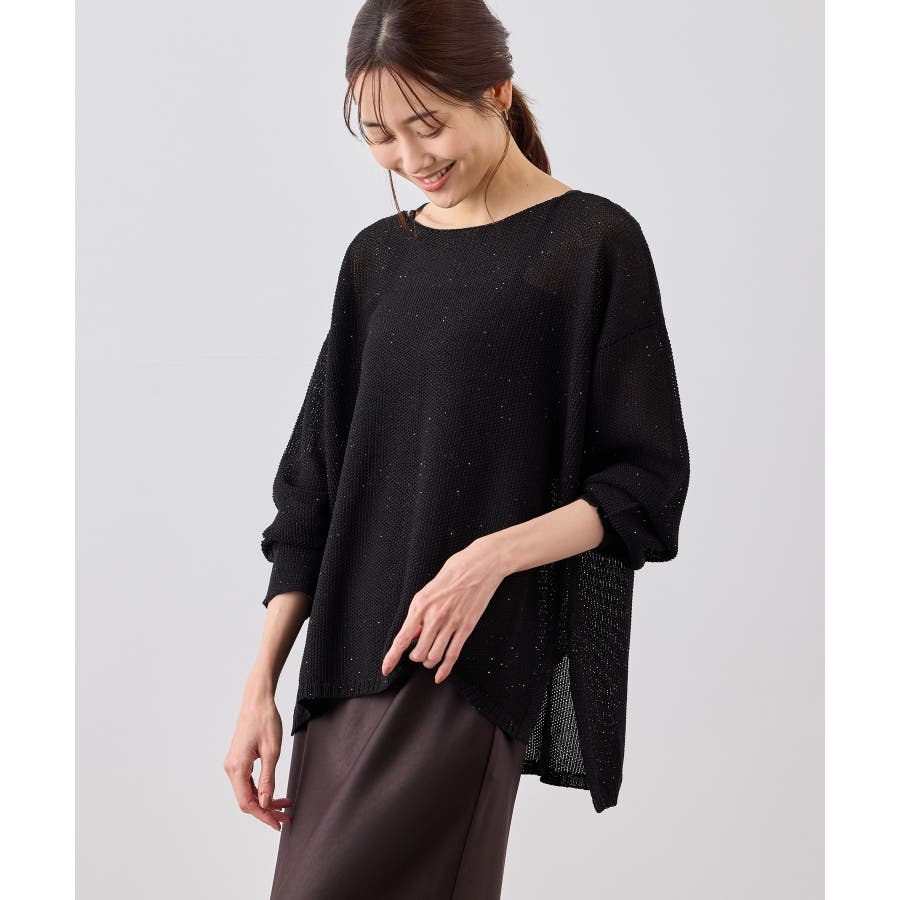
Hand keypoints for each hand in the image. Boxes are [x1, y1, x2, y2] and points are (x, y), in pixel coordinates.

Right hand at [223, 690, 293, 831]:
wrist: (257, 700)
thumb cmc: (266, 721)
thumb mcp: (272, 751)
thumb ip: (268, 779)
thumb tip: (265, 804)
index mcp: (237, 767)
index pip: (247, 802)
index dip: (263, 816)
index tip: (278, 823)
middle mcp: (231, 768)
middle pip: (246, 800)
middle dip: (266, 810)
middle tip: (286, 816)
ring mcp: (233, 764)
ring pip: (247, 792)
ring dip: (264, 801)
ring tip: (284, 805)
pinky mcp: (238, 760)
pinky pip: (247, 782)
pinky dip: (261, 790)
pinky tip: (274, 792)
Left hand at [381, 536, 507, 683]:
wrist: (481, 565)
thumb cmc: (454, 571)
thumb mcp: (428, 588)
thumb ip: (419, 611)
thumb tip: (415, 632)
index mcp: (421, 605)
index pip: (402, 639)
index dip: (392, 657)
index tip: (386, 669)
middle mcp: (434, 617)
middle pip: (418, 653)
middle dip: (415, 657)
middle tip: (417, 652)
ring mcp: (451, 623)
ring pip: (434, 657)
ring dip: (429, 662)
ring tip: (429, 658)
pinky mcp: (466, 627)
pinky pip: (453, 655)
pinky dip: (445, 669)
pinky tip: (439, 676)